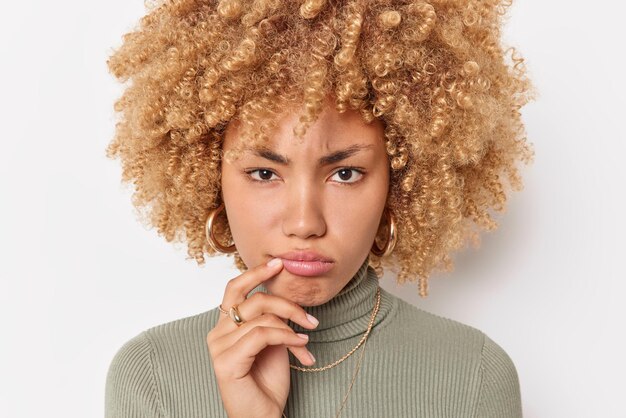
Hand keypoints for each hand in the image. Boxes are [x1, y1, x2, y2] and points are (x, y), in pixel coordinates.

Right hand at [206, 258, 318, 417]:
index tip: (279, 264)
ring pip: (262, 317)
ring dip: (292, 326)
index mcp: (225, 325)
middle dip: (285, 302)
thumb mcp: (273, 342)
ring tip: (307, 339)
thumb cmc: (267, 382)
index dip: (255, 273)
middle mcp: (217, 333)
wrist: (263, 415)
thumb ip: (272, 318)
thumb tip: (285, 293)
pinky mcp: (226, 361)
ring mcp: (219, 347)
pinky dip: (286, 337)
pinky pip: (262, 335)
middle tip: (309, 316)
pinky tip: (301, 346)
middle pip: (252, 298)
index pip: (235, 288)